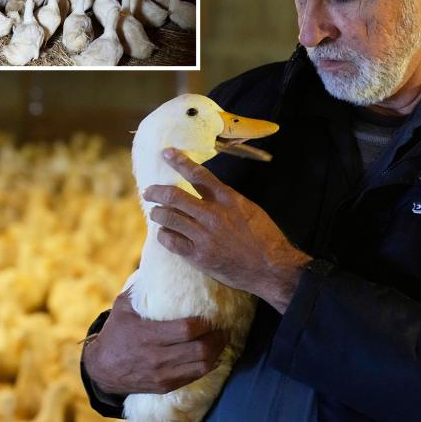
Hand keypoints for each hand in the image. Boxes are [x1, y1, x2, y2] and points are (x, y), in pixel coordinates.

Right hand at [83, 292, 225, 394]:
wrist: (101, 369)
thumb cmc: (116, 332)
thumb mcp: (123, 307)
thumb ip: (142, 287)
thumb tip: (159, 263)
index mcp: (148, 334)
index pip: (187, 330)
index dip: (205, 323)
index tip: (212, 315)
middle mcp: (157, 356)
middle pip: (200, 349)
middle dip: (217, 338)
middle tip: (223, 328)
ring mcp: (162, 374)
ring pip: (201, 366)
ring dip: (217, 352)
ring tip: (221, 341)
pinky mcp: (165, 386)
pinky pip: (194, 377)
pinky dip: (208, 366)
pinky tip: (213, 356)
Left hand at [144, 148, 311, 312]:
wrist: (271, 268)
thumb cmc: (265, 238)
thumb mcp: (250, 210)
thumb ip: (227, 200)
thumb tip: (208, 193)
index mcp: (228, 199)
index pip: (198, 174)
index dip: (180, 161)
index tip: (166, 153)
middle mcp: (213, 215)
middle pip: (175, 196)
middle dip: (157, 191)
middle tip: (149, 191)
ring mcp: (204, 236)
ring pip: (168, 218)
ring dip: (157, 213)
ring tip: (156, 212)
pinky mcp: (199, 256)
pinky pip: (171, 242)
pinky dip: (163, 235)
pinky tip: (164, 233)